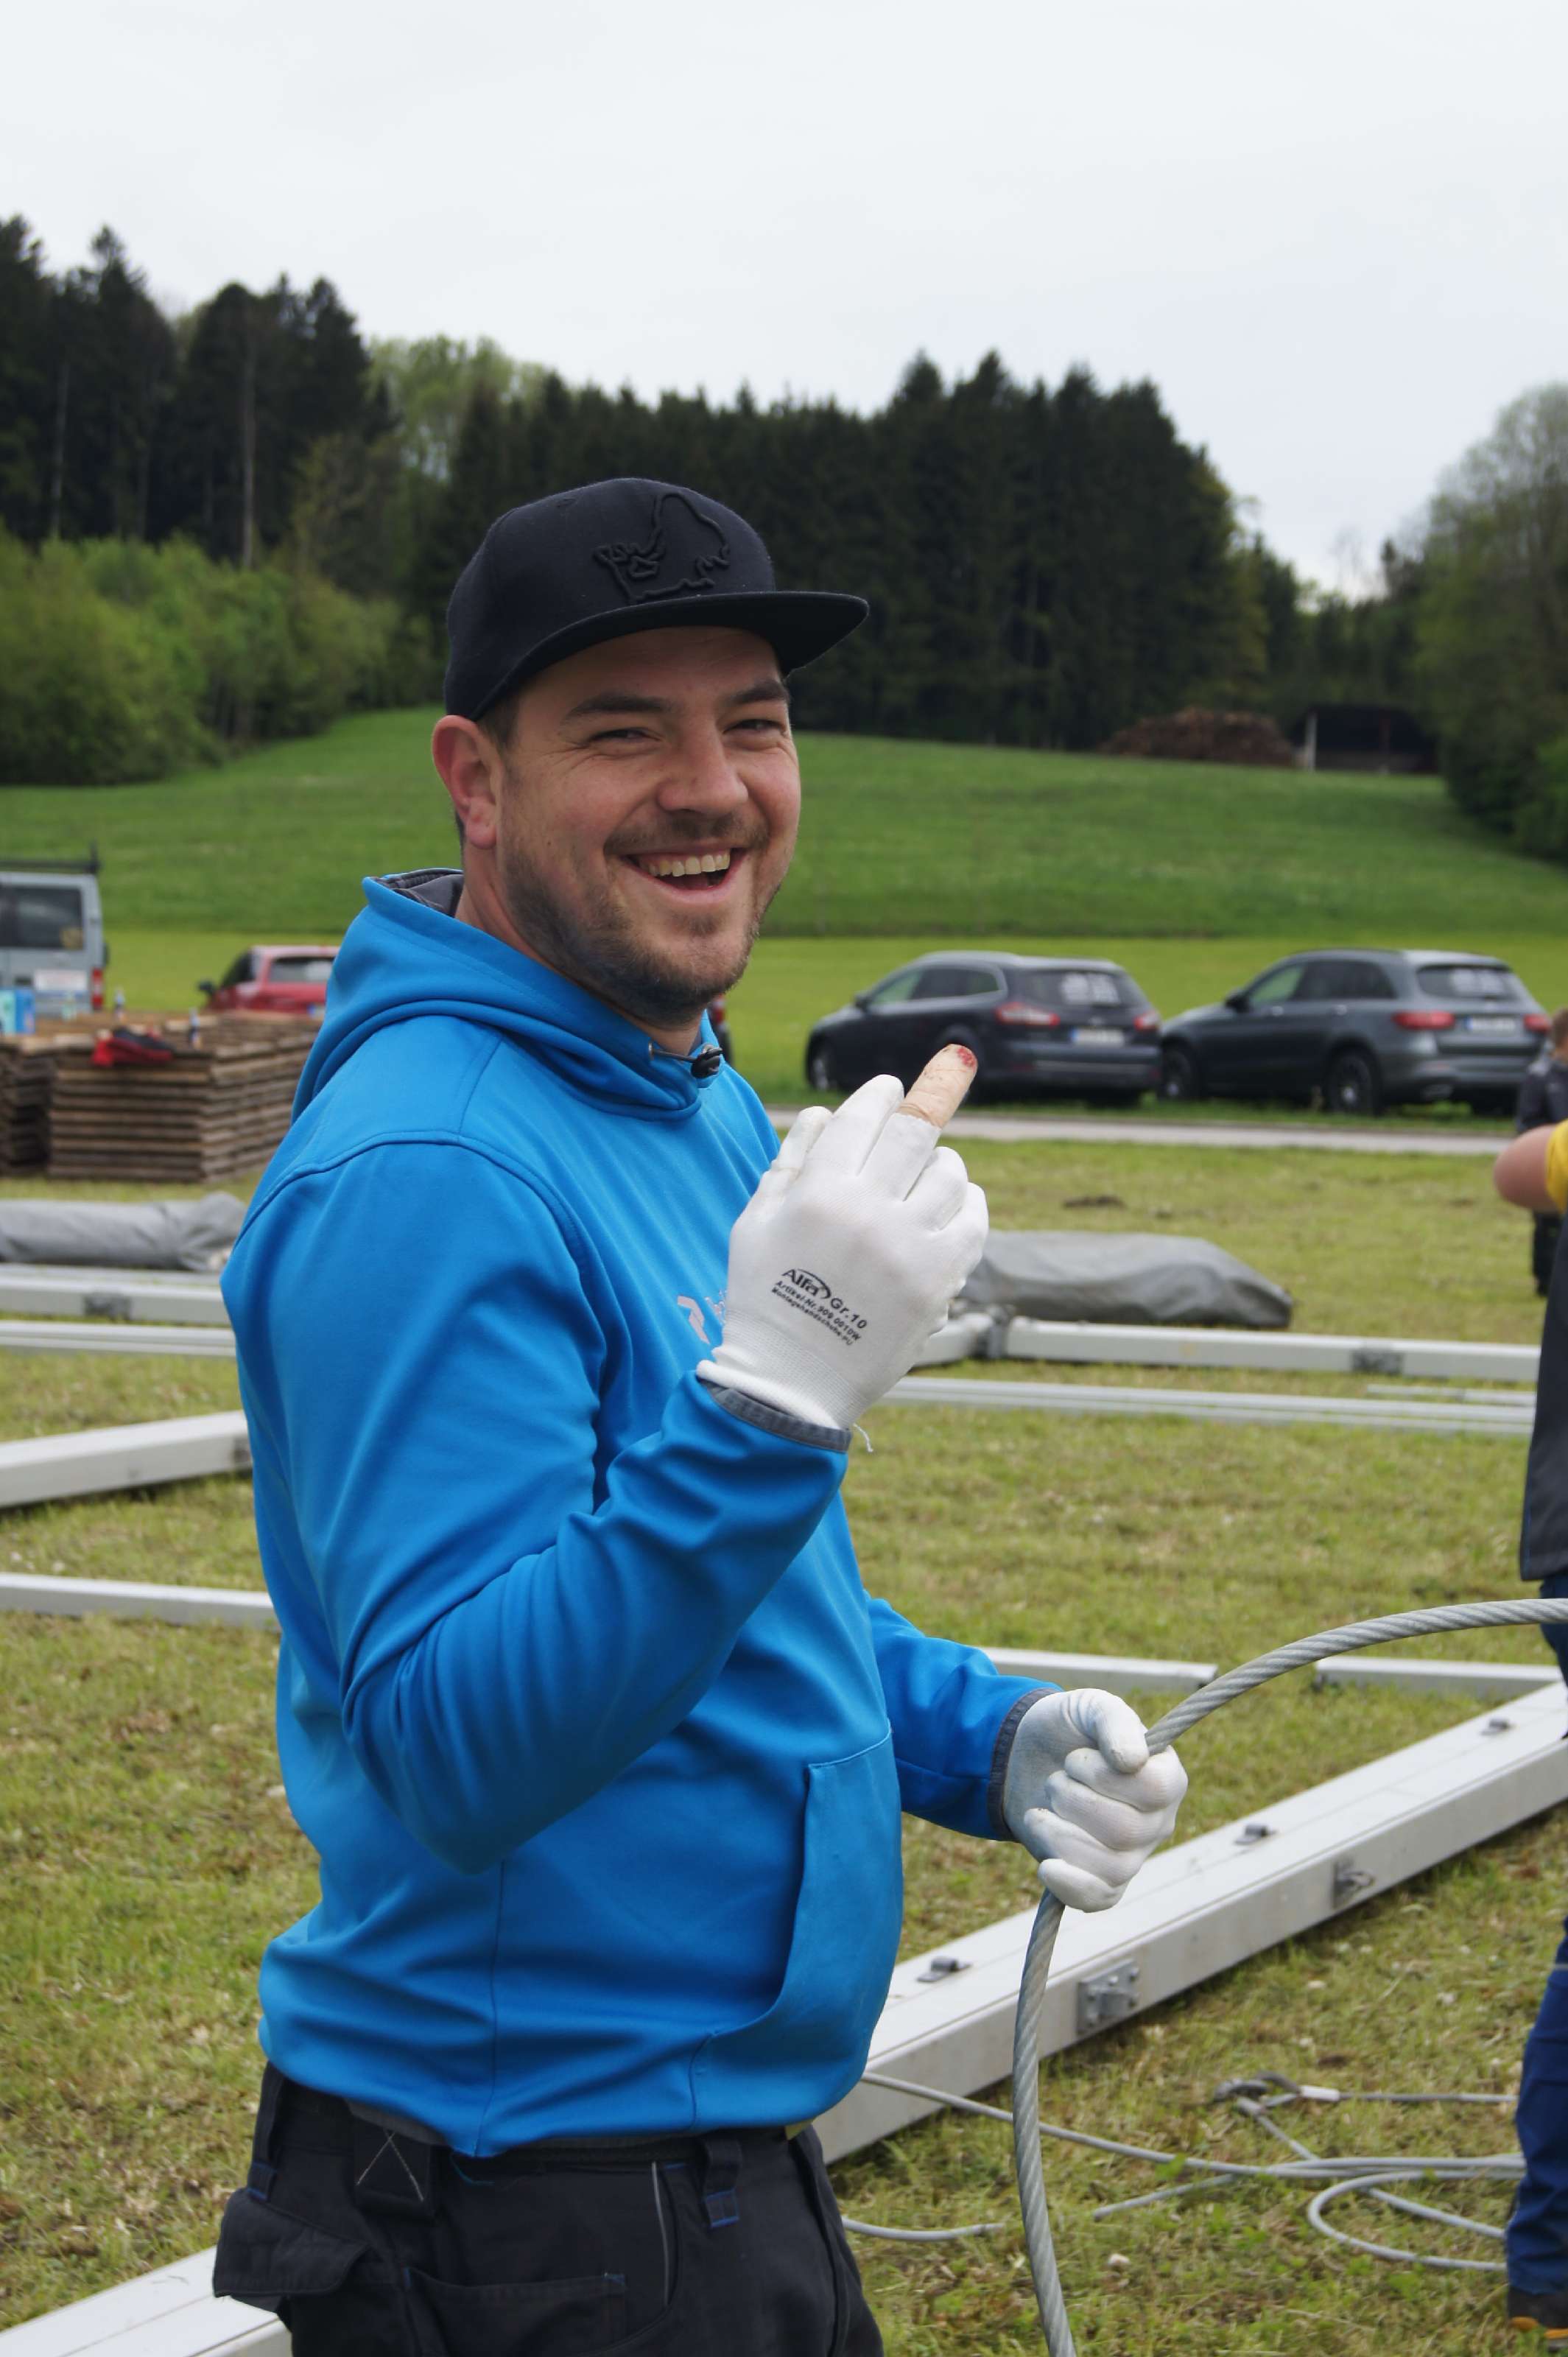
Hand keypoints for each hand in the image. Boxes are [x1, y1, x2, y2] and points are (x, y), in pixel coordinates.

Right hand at [698, 1048, 987, 1431]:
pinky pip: (973, 1221)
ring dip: (944, 1163)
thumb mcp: (756, 1225)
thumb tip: (825, 1112)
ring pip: (949, 1174)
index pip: (861, 1120)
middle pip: (914, 1134)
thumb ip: (789, 1164)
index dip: (881, 1096)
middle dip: (929, 1100)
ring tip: (933, 1168)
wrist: (791, 1384)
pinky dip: (970, 1203)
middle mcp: (866, 1212)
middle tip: (940, 1081)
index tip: (891, 1088)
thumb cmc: (765, 1299)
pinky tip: (958, 1202)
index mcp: (816, 1194)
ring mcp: (907, 1247)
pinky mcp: (938, 1281)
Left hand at [1001, 1689, 1186, 1911]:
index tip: (1075, 1759)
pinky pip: (1099, 1899)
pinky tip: (1046, 1866)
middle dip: (1072, 1800)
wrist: (1026, 1758)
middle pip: (1127, 1830)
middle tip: (1055, 1780)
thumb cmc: (1069, 1731)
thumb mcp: (1089, 1708)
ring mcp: (1133, 1856)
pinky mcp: (1103, 1881)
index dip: (1106, 1776)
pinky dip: (1070, 1885)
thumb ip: (1113, 1720)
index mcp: (1167, 1776)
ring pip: (1110, 1866)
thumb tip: (1132, 1760)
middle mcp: (1158, 1821)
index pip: (1156, 1790)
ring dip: (1059, 1833)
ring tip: (1042, 1810)